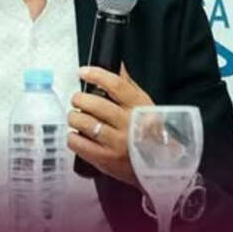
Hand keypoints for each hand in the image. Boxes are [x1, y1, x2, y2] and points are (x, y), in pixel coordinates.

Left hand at [68, 64, 153, 185]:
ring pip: (84, 123)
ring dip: (74, 117)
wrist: (159, 167)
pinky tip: (77, 135)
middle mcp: (128, 124)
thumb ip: (128, 85)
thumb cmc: (148, 132)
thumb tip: (116, 65)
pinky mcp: (105, 159)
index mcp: (139, 107)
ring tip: (76, 117)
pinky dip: (72, 137)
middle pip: (95, 104)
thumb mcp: (144, 106)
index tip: (83, 72)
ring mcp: (116, 143)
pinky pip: (78, 144)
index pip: (116, 85)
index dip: (96, 75)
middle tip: (77, 99)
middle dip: (79, 98)